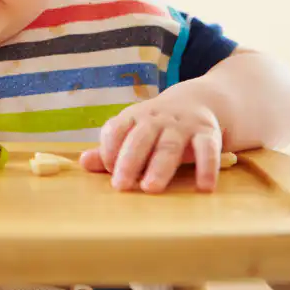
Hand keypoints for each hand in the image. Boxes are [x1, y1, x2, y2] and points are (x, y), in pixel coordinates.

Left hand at [79, 81, 223, 192]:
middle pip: (141, 138)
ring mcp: (183, 125)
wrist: (199, 101)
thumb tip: (82, 164)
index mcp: (134, 116)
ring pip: (170, 145)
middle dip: (129, 161)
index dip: (109, 148)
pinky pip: (207, 149)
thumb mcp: (133, 131)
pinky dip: (206, 168)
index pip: (116, 129)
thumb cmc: (157, 125)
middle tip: (120, 186)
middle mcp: (157, 118)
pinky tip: (203, 187)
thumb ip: (110, 149)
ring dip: (160, 167)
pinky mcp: (207, 133)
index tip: (107, 169)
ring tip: (150, 188)